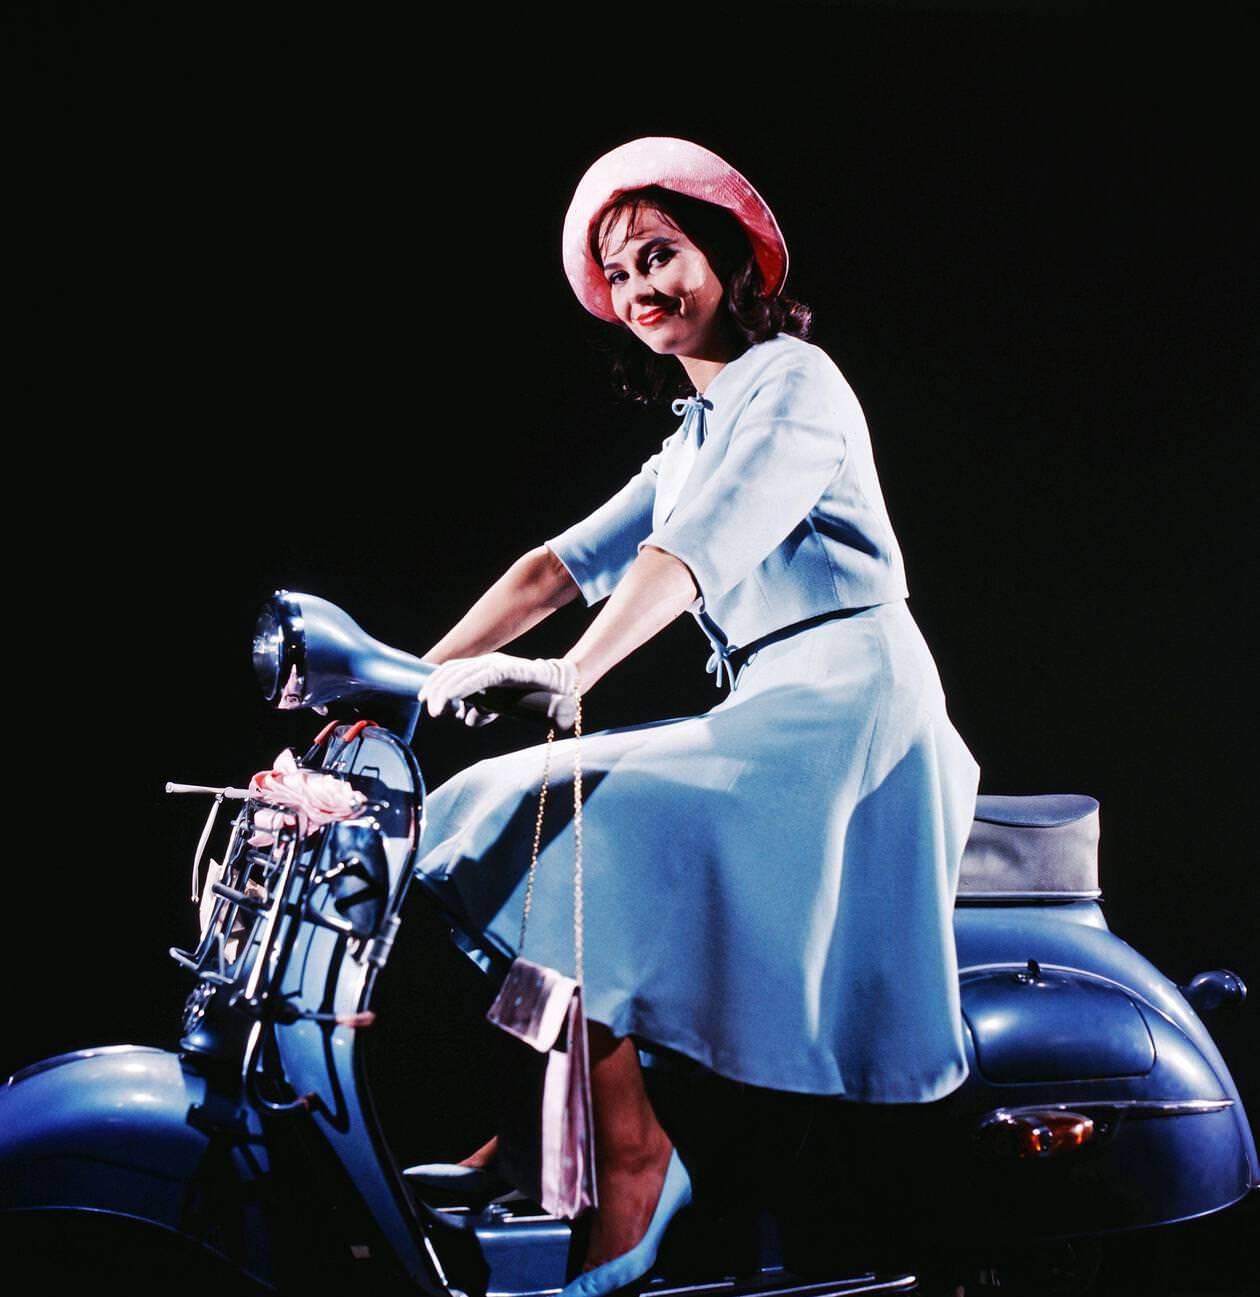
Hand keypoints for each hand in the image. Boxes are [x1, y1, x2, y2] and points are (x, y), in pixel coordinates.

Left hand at [419, 653, 578, 729]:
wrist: (561, 687)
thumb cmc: (532, 695)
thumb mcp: (501, 705)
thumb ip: (484, 710)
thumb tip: (467, 719)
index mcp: (484, 667)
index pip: (452, 670)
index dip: (435, 682)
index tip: (423, 699)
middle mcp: (488, 662)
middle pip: (452, 670)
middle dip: (435, 688)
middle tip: (429, 708)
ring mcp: (498, 664)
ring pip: (462, 674)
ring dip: (445, 692)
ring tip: (436, 711)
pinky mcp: (508, 670)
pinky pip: (480, 678)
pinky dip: (463, 688)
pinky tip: (454, 700)